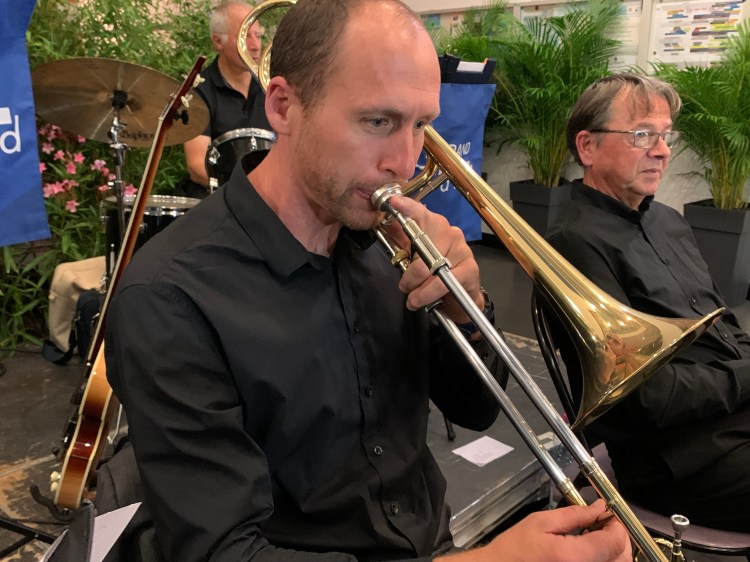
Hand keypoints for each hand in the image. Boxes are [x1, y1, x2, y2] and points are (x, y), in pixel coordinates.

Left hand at [382, 195, 481, 322]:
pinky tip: (423, 300)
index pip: (420, 212)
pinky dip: (429, 293)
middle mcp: (449, 232)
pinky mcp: (470, 267)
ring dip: (418, 287)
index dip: (407, 207)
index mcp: (433, 225)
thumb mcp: (414, 256)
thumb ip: (401, 240)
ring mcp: (461, 248)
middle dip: (409, 272)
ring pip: (431, 266)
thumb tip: (384, 223)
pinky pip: (443, 281)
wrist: (461, 296)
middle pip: (422, 245)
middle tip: (405, 286)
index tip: (393, 202)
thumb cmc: (436, 273)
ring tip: (413, 298)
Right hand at [438, 500, 630, 561]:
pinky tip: (589, 551)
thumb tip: (599, 507)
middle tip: (602, 525)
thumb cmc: (516, 548)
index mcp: (574, 557)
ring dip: (613, 552)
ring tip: (595, 538)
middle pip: (622, 559)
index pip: (614, 542)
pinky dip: (603, 560)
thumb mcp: (541, 523)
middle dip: (617, 540)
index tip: (608, 515)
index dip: (617, 525)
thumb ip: (574, 515)